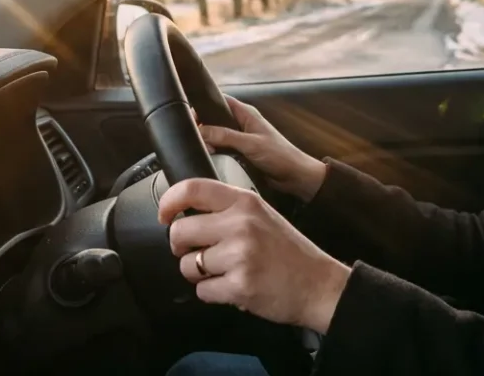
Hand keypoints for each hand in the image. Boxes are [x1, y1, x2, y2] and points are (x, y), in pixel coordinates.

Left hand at [159, 178, 350, 333]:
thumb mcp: (262, 215)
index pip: (192, 188)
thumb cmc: (288, 251)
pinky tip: (233, 288)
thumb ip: (228, 209)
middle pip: (180, 231)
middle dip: (181, 248)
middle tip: (197, 253)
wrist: (319, 284)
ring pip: (188, 265)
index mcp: (245, 201)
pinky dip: (213, 294)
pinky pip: (202, 291)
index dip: (168, 201)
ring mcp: (240, 254)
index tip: (164, 215)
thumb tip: (184, 214)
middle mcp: (241, 224)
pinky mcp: (239, 285)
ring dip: (198, 274)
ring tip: (224, 272)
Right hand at [198, 95, 327, 201]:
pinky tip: (209, 159)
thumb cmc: (281, 156)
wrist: (296, 177)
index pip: (219, 101)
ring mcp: (240, 140)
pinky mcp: (239, 154)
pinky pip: (221, 151)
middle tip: (195, 138)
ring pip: (216, 137)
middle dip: (203, 128)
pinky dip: (214, 154)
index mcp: (246, 114)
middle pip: (214, 120)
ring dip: (208, 143)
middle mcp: (241, 124)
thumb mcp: (251, 144)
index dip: (203, 106)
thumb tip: (201, 131)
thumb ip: (226, 136)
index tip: (189, 116)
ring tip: (203, 150)